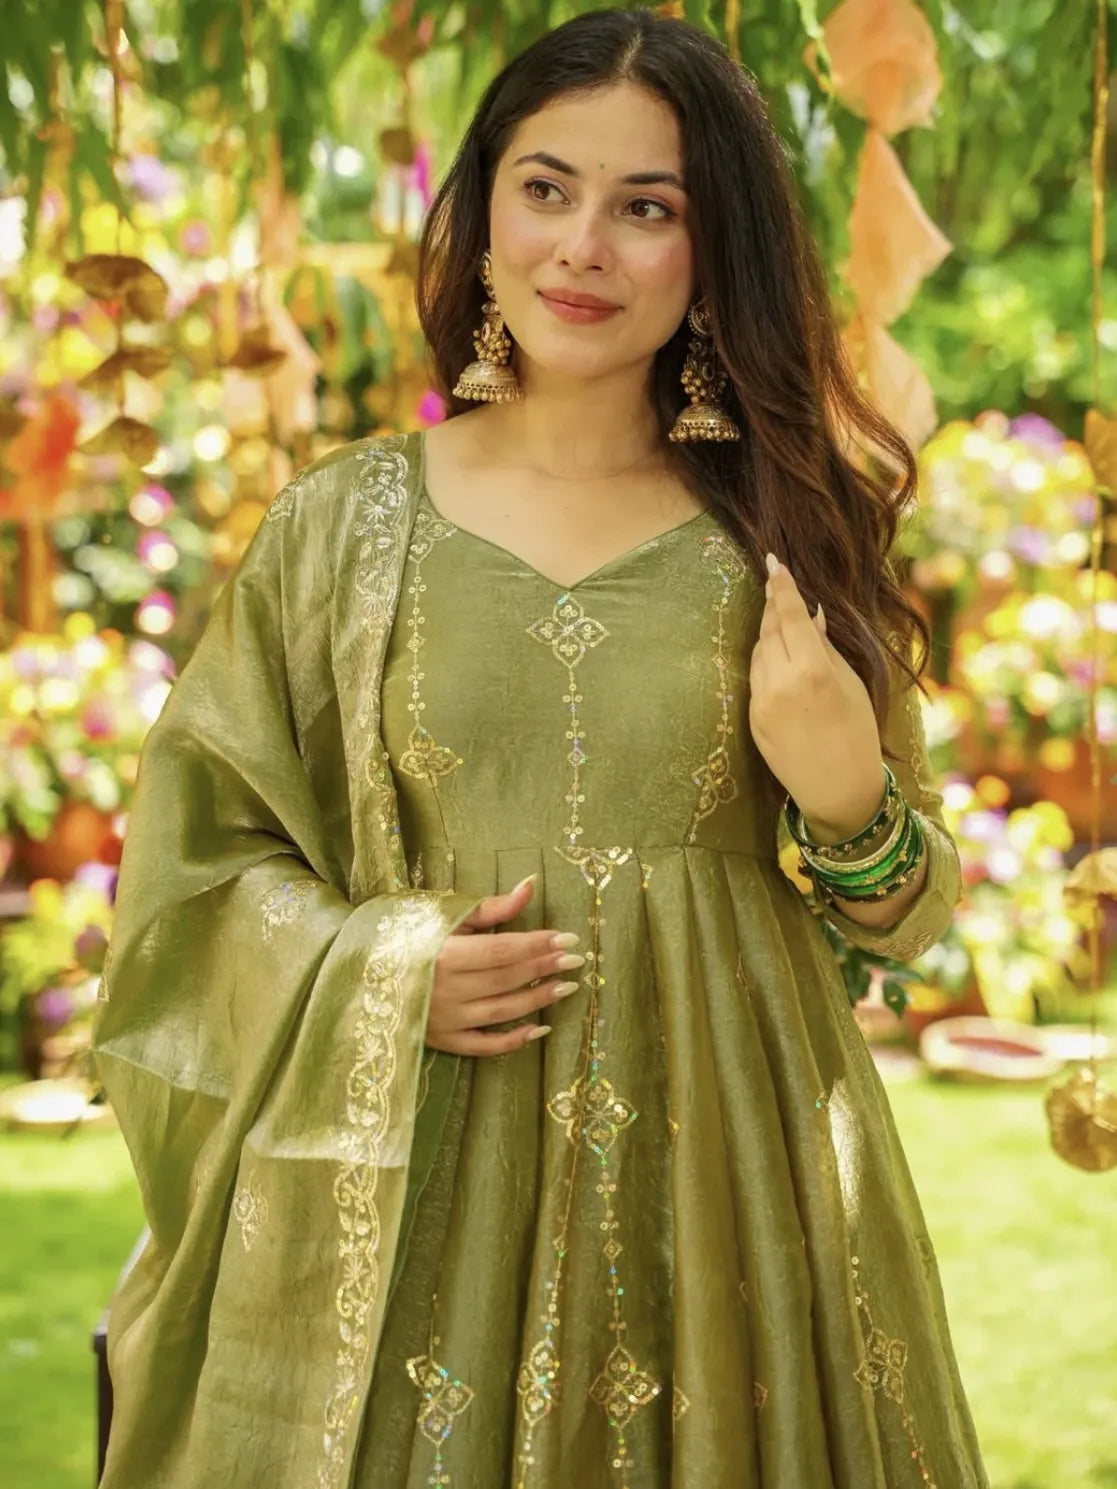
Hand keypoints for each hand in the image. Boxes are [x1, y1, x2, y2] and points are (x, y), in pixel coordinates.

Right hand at [426, 876, 584, 1055]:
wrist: (364, 971)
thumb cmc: (410, 937)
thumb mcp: (448, 916)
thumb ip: (492, 907)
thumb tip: (530, 884)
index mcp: (443, 953)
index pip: (502, 950)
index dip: (538, 944)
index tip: (569, 938)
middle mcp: (444, 989)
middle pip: (506, 979)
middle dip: (544, 968)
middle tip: (575, 960)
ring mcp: (443, 1019)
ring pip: (500, 1012)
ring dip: (537, 1000)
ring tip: (567, 987)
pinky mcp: (441, 1040)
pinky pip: (482, 1046)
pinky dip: (511, 1041)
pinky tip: (539, 1029)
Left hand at [749, 553, 883, 837]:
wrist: (839, 790)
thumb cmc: (857, 734)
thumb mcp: (850, 685)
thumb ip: (824, 647)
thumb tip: (809, 614)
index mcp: (812, 672)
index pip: (789, 616)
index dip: (781, 587)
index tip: (773, 562)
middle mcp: (780, 684)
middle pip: (769, 630)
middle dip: (773, 605)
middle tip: (777, 583)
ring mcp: (761, 703)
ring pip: (758, 653)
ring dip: (769, 633)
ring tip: (783, 621)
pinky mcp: (751, 720)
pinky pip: (755, 679)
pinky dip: (765, 663)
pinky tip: (779, 659)